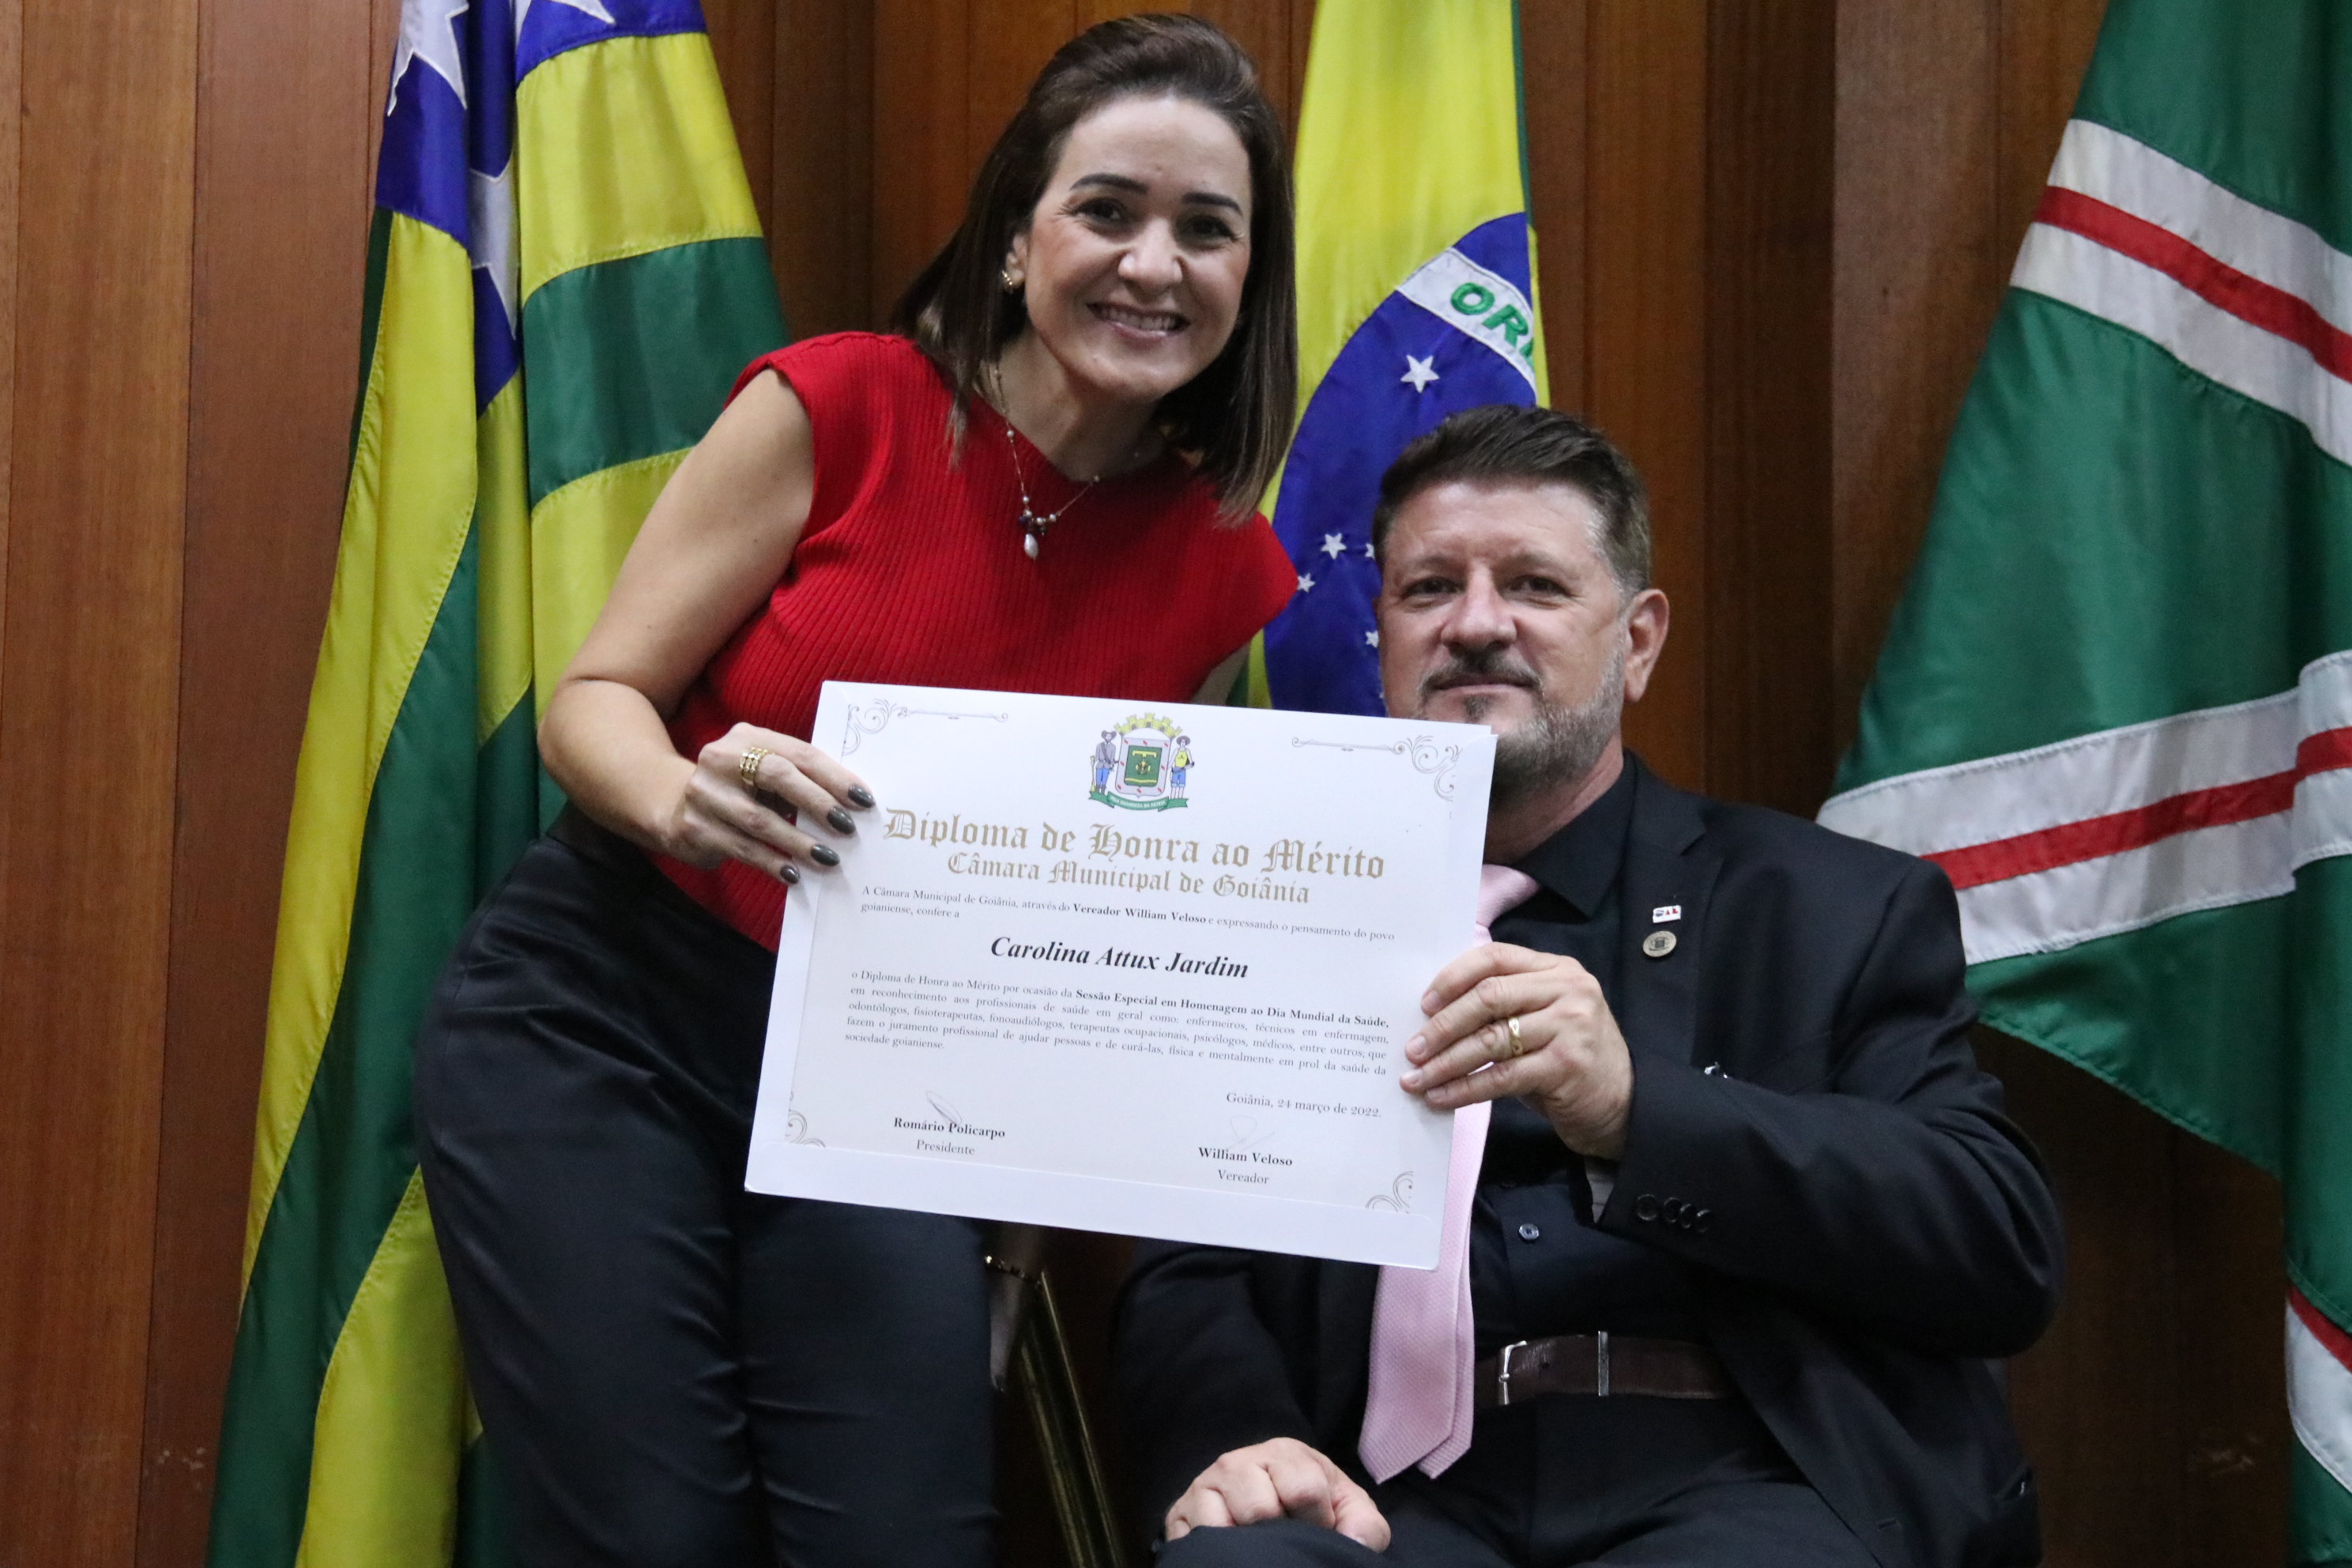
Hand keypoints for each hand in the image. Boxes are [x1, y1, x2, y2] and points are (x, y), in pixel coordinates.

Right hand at [658, 721, 873, 881]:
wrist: (674, 806)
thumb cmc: (740, 789)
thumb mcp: (763, 774)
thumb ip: (798, 780)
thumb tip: (851, 805)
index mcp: (748, 738)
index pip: (799, 753)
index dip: (834, 777)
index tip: (863, 800)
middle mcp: (721, 759)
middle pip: (777, 777)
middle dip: (817, 802)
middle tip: (847, 827)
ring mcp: (704, 793)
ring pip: (759, 820)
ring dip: (798, 842)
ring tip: (828, 858)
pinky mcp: (695, 827)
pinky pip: (742, 848)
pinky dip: (772, 862)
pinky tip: (794, 874)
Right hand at [1164, 1438, 1389, 1549]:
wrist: (1258, 1506)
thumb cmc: (1310, 1508)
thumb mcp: (1346, 1510)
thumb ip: (1364, 1525)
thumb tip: (1355, 1545)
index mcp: (1284, 1454)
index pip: (1303, 1489)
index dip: (1318, 1522)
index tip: (1318, 1529)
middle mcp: (1237, 1462)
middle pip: (1260, 1508)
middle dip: (1279, 1534)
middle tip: (1284, 1539)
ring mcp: (1205, 1486)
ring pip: (1223, 1525)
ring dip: (1246, 1544)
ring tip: (1257, 1544)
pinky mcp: (1179, 1514)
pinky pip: (1195, 1540)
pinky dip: (1216, 1552)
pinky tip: (1231, 1551)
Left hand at [1400, 944, 1633, 1157]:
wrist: (1623, 1103)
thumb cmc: (1569, 1058)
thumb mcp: (1543, 1018)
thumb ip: (1504, 1006)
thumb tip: (1433, 1016)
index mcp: (1557, 969)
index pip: (1494, 957)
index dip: (1453, 978)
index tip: (1423, 1004)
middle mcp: (1568, 990)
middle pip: (1489, 996)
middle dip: (1443, 1025)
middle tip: (1412, 1049)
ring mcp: (1571, 1026)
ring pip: (1491, 1039)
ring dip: (1446, 1062)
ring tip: (1416, 1079)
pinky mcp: (1567, 1065)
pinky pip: (1502, 1076)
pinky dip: (1465, 1089)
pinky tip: (1441, 1098)